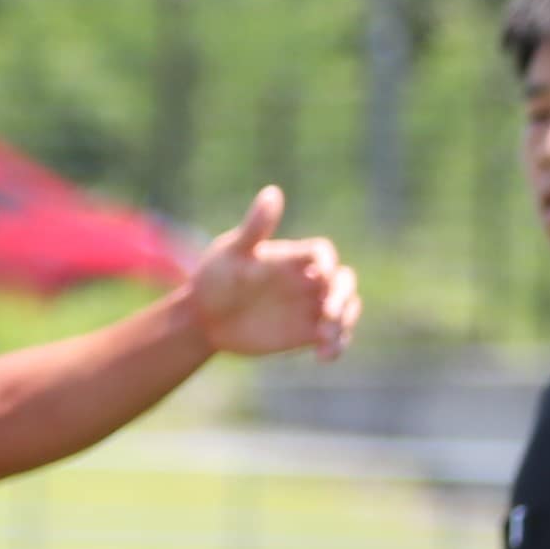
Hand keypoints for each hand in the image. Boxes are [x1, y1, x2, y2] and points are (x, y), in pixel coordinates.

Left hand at [181, 187, 361, 361]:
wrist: (203, 318)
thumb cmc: (215, 278)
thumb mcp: (232, 252)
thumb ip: (255, 228)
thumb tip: (272, 192)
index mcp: (293, 257)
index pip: (322, 253)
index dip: (325, 262)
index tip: (317, 275)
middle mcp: (307, 280)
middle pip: (343, 281)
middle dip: (342, 295)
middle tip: (328, 313)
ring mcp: (309, 306)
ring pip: (345, 309)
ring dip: (345, 322)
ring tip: (327, 338)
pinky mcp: (307, 332)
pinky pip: (333, 337)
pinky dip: (336, 345)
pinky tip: (324, 356)